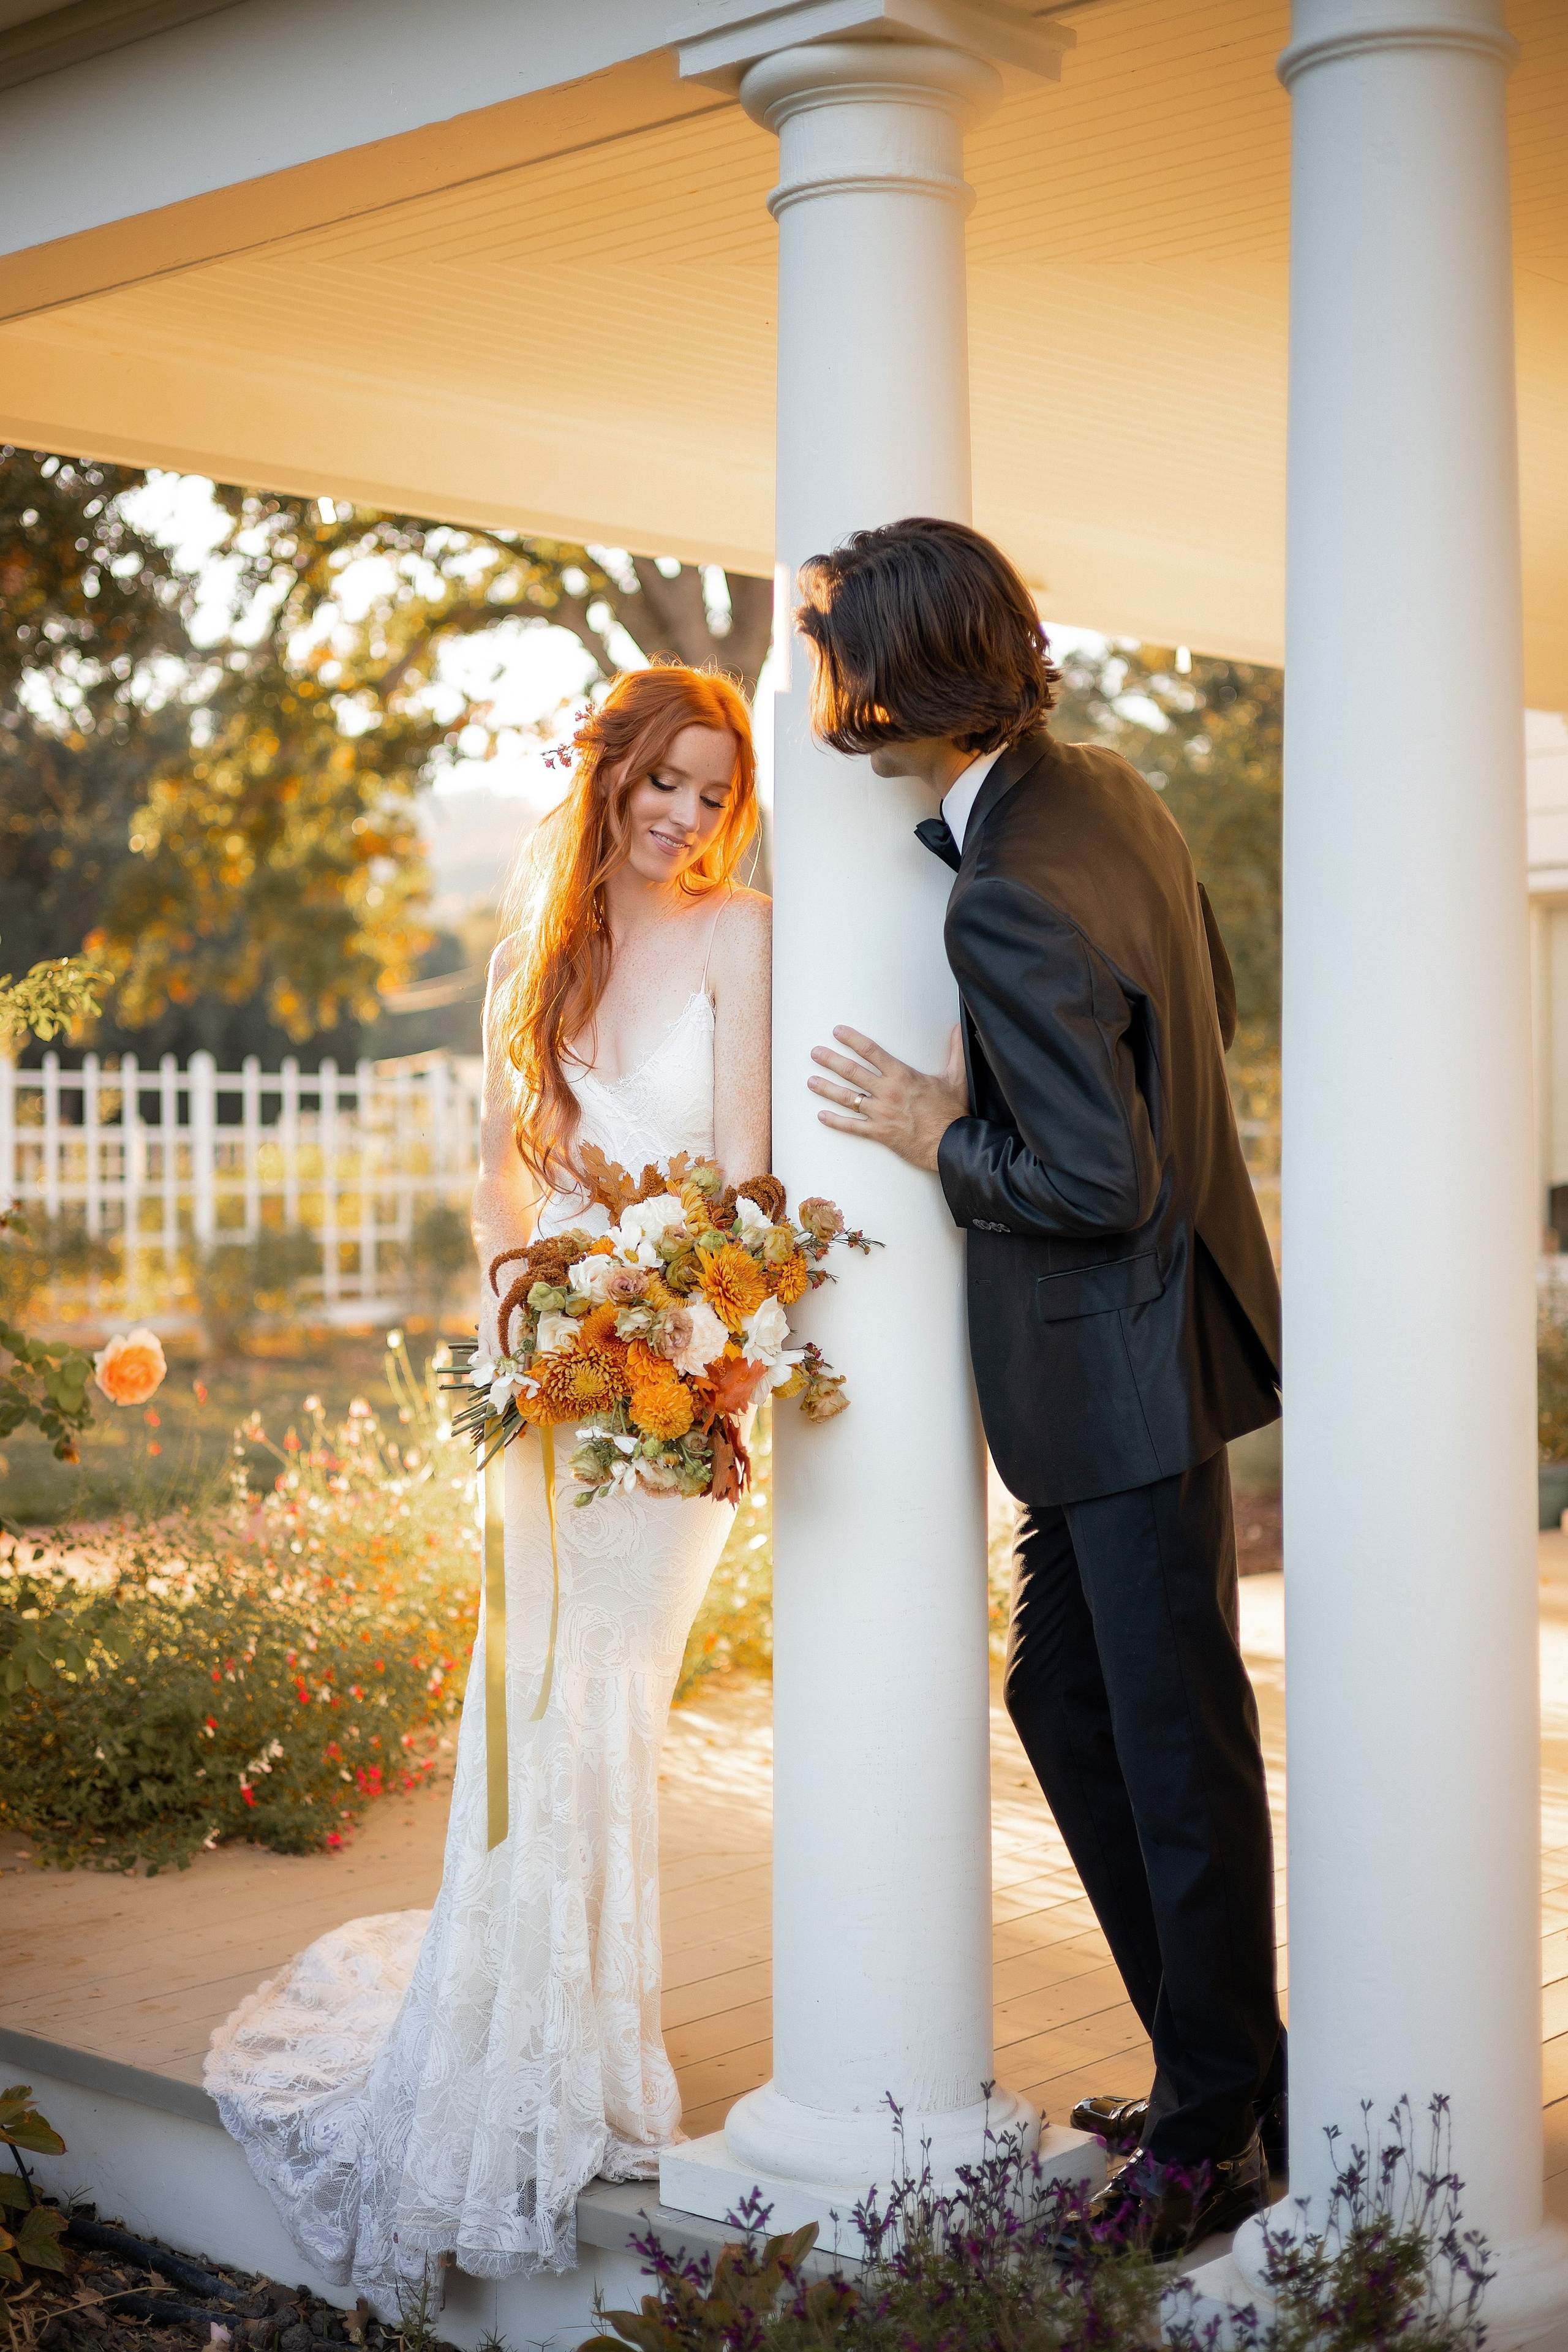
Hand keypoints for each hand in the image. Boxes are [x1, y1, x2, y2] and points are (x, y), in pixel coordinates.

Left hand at [808, 1024, 967, 1171]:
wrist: (951, 1143)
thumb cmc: (953, 1111)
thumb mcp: (957, 1077)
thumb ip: (956, 1051)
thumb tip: (960, 1028)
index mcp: (903, 1076)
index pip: (872, 1052)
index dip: (853, 1040)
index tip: (837, 1032)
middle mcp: (888, 1092)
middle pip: (852, 1072)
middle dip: (831, 1061)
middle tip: (814, 1053)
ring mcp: (881, 1113)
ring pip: (848, 1098)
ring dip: (827, 1089)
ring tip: (810, 1081)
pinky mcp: (880, 1133)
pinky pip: (852, 1127)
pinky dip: (836, 1122)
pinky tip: (821, 1116)